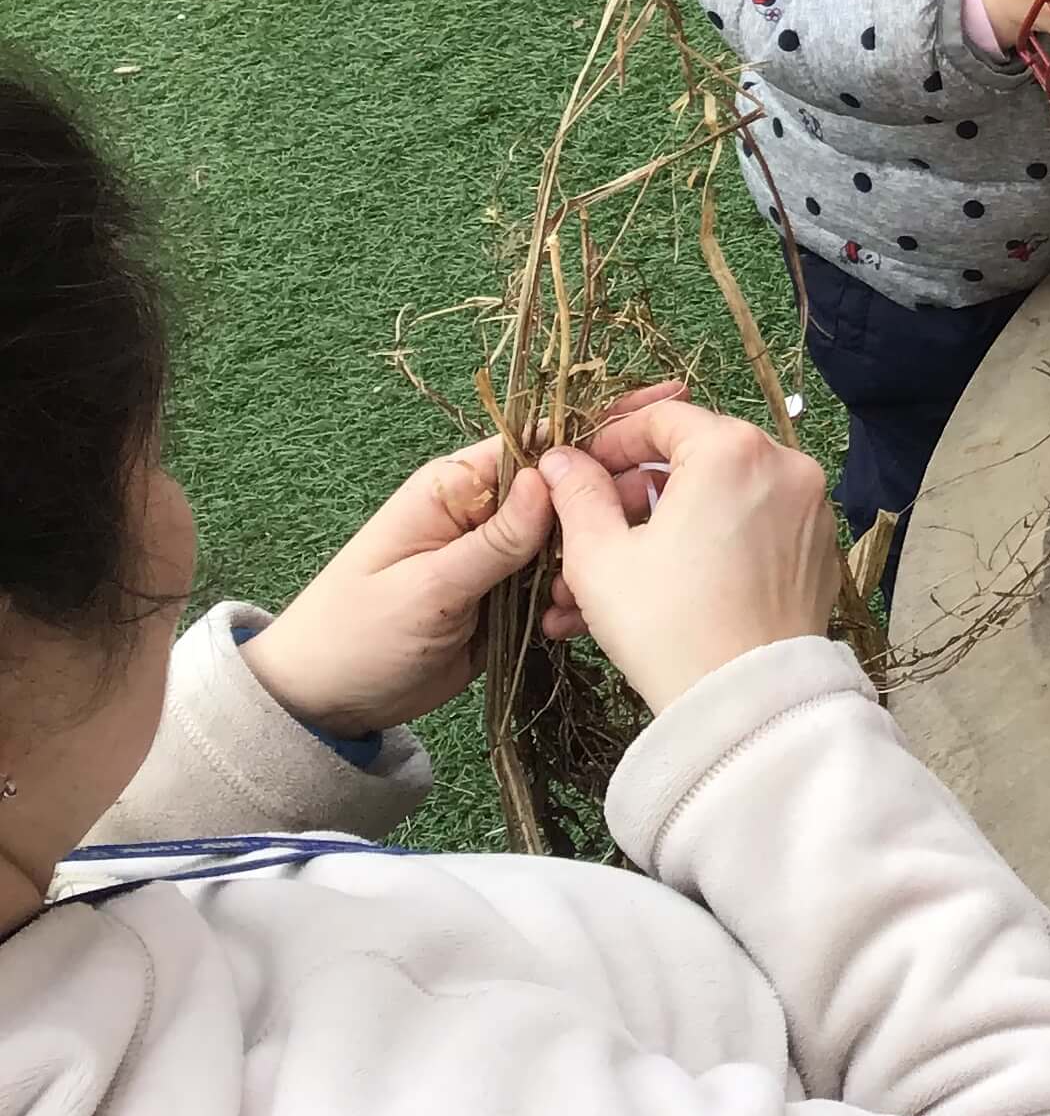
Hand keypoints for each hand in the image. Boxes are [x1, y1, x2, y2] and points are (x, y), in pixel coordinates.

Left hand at [240, 392, 669, 735]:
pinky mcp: (508, 598)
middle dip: (610, 497)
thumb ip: (493, 540)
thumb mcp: (425, 588)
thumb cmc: (356, 635)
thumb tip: (551, 477)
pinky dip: (578, 595)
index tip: (661, 411)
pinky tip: (587, 616)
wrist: (323, 704)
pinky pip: (559, 582)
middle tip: (657, 513)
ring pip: (571, 537)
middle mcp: (482, 512)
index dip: (597, 426)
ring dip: (595, 556)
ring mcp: (498, 556)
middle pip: (565, 487)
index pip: (535, 442)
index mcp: (454, 488)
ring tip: (609, 583)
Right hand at [537, 394, 841, 714]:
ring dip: (660, 532)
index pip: (663, 419)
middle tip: (586, 536)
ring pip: (719, 502)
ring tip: (606, 581)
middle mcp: (785, 465)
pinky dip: (706, 548)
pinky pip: (751, 531)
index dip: (611, 441)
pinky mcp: (819, 549)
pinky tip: (660, 590)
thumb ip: (577, 495)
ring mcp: (809, 508)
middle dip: (632, 498)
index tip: (579, 472)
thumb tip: (561, 460)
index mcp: (734, 450)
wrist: (746, 702)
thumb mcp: (600, 557)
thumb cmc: (667, 623)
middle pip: (694, 460)